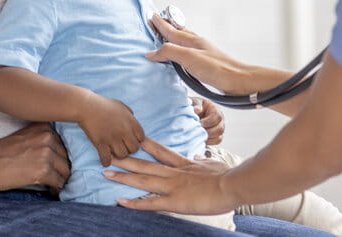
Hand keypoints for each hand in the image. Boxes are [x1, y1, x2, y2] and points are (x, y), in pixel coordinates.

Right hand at [0, 122, 69, 191]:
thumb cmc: (2, 151)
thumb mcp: (26, 135)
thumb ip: (43, 139)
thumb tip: (60, 154)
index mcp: (44, 127)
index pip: (64, 143)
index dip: (60, 156)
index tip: (57, 164)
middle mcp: (48, 137)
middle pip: (66, 157)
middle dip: (62, 168)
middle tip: (56, 176)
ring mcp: (47, 154)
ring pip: (66, 170)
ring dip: (61, 179)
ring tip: (54, 184)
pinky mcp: (43, 171)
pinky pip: (59, 182)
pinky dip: (56, 189)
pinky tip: (51, 191)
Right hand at [78, 93, 144, 166]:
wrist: (86, 106)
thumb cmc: (103, 104)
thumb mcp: (120, 105)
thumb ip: (129, 113)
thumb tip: (133, 118)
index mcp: (130, 121)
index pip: (142, 138)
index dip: (136, 140)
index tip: (129, 140)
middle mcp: (124, 130)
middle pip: (134, 148)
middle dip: (129, 149)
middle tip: (122, 147)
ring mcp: (112, 137)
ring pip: (122, 155)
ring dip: (118, 155)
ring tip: (113, 152)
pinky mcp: (101, 143)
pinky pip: (107, 159)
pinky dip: (106, 161)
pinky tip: (105, 160)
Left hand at [105, 138, 237, 215]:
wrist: (234, 184)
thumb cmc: (228, 175)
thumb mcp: (213, 163)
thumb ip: (202, 160)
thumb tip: (198, 155)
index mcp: (183, 164)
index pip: (160, 151)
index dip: (144, 145)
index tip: (131, 138)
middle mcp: (174, 173)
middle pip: (145, 164)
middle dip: (125, 159)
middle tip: (108, 152)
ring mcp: (173, 186)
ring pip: (143, 180)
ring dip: (124, 176)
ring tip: (106, 173)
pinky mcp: (175, 202)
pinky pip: (151, 203)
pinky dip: (135, 202)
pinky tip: (121, 201)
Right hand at [147, 14, 246, 93]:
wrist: (238, 80)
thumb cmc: (217, 68)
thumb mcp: (189, 58)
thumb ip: (170, 53)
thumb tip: (151, 52)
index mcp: (192, 41)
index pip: (171, 30)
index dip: (160, 24)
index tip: (151, 16)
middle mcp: (197, 44)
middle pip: (179, 31)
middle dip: (167, 26)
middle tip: (158, 19)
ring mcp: (202, 53)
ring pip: (185, 40)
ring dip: (175, 35)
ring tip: (168, 32)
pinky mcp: (205, 63)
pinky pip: (189, 51)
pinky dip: (181, 49)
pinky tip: (183, 54)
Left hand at [190, 97, 224, 144]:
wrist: (191, 113)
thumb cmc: (193, 106)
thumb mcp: (194, 102)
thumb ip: (196, 104)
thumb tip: (198, 110)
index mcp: (215, 109)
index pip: (217, 116)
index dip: (208, 121)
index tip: (199, 123)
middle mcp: (220, 119)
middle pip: (220, 128)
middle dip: (208, 132)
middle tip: (198, 132)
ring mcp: (219, 128)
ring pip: (219, 137)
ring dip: (208, 138)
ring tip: (198, 135)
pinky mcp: (217, 135)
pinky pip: (216, 141)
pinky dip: (209, 142)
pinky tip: (200, 139)